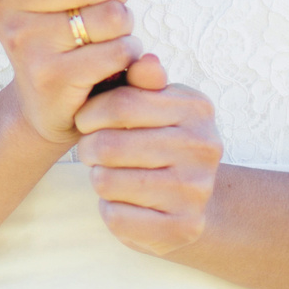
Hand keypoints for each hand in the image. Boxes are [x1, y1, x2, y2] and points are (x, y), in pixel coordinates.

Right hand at [0, 0, 138, 148]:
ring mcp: (23, 43)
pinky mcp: (50, 76)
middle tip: (110, 4)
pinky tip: (112, 62)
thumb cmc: (69, 30)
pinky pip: (116, 50)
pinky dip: (128, 54)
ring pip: (108, 15)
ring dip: (124, 26)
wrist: (49, 104)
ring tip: (107, 36)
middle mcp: (1, 6)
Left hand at [73, 54, 222, 254]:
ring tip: (111, 175)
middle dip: (89, 149)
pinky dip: (110, 210)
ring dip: (99, 179)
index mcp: (196, 108)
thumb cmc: (162, 143)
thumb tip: (144, 61)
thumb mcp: (156, 106)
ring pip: (106, 181)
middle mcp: (203, 148)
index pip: (122, 102)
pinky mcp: (183, 227)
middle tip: (93, 152)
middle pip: (109, 145)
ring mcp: (196, 190)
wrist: (195, 201)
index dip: (90, 113)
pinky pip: (116, 216)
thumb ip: (142, 83)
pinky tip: (125, 203)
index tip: (86, 121)